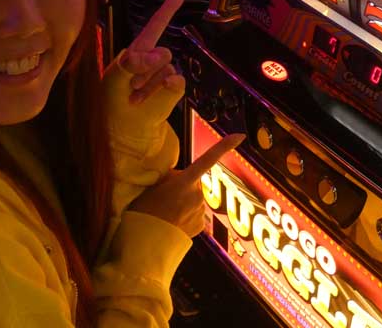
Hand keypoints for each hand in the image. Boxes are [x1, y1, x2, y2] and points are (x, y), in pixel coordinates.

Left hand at [103, 0, 185, 134]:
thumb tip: (160, 55)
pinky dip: (161, 90)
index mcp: (136, 52)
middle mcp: (153, 59)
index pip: (154, 27)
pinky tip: (146, 100)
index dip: (166, 11)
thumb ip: (130, 63)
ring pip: (166, 67)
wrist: (125, 129)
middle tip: (131, 85)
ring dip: (148, 85)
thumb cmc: (112, 103)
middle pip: (159, 51)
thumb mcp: (112, 79)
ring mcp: (165, 73)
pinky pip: (175, 80)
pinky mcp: (174, 87)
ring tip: (135, 97)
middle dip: (145, 68)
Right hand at [128, 133, 244, 236]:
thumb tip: (177, 175)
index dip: (224, 147)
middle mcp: (197, 195)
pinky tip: (171, 222)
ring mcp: (200, 212)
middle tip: (162, 197)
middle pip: (192, 182)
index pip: (207, 159)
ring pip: (192, 200)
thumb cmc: (142, 211)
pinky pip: (194, 215)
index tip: (239, 137)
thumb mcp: (150, 186)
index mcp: (184, 181)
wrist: (144, 244)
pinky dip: (185, 216)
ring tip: (164, 213)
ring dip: (182, 203)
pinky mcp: (200, 227)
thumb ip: (168, 177)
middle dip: (182, 186)